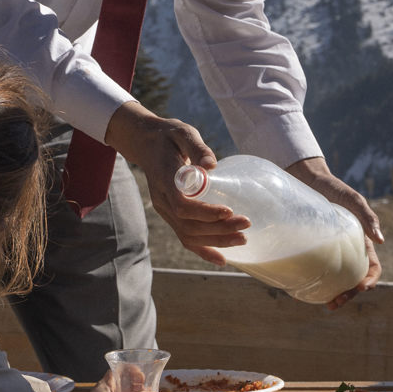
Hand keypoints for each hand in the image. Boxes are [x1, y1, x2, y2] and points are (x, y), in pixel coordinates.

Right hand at [102, 102, 246, 263]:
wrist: (146, 144)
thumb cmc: (168, 137)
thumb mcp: (182, 132)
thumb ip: (197, 147)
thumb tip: (212, 164)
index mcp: (164, 179)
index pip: (182, 205)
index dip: (205, 212)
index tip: (228, 210)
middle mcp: (162, 200)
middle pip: (188, 225)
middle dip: (219, 229)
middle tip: (246, 224)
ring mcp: (165, 210)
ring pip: (188, 235)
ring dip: (216, 241)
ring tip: (242, 239)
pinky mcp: (171, 215)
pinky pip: (185, 238)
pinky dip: (203, 250)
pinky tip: (222, 259)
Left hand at [284, 157, 383, 308]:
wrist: (310, 181)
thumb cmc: (335, 190)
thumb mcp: (354, 200)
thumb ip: (368, 217)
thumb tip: (381, 241)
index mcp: (361, 242)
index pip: (372, 268)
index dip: (370, 281)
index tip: (360, 288)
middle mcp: (348, 250)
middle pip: (354, 280)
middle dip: (350, 294)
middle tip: (335, 304)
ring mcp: (331, 252)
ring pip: (338, 280)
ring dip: (337, 294)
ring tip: (327, 304)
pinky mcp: (316, 250)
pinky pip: (320, 271)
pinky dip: (320, 284)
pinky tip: (310, 290)